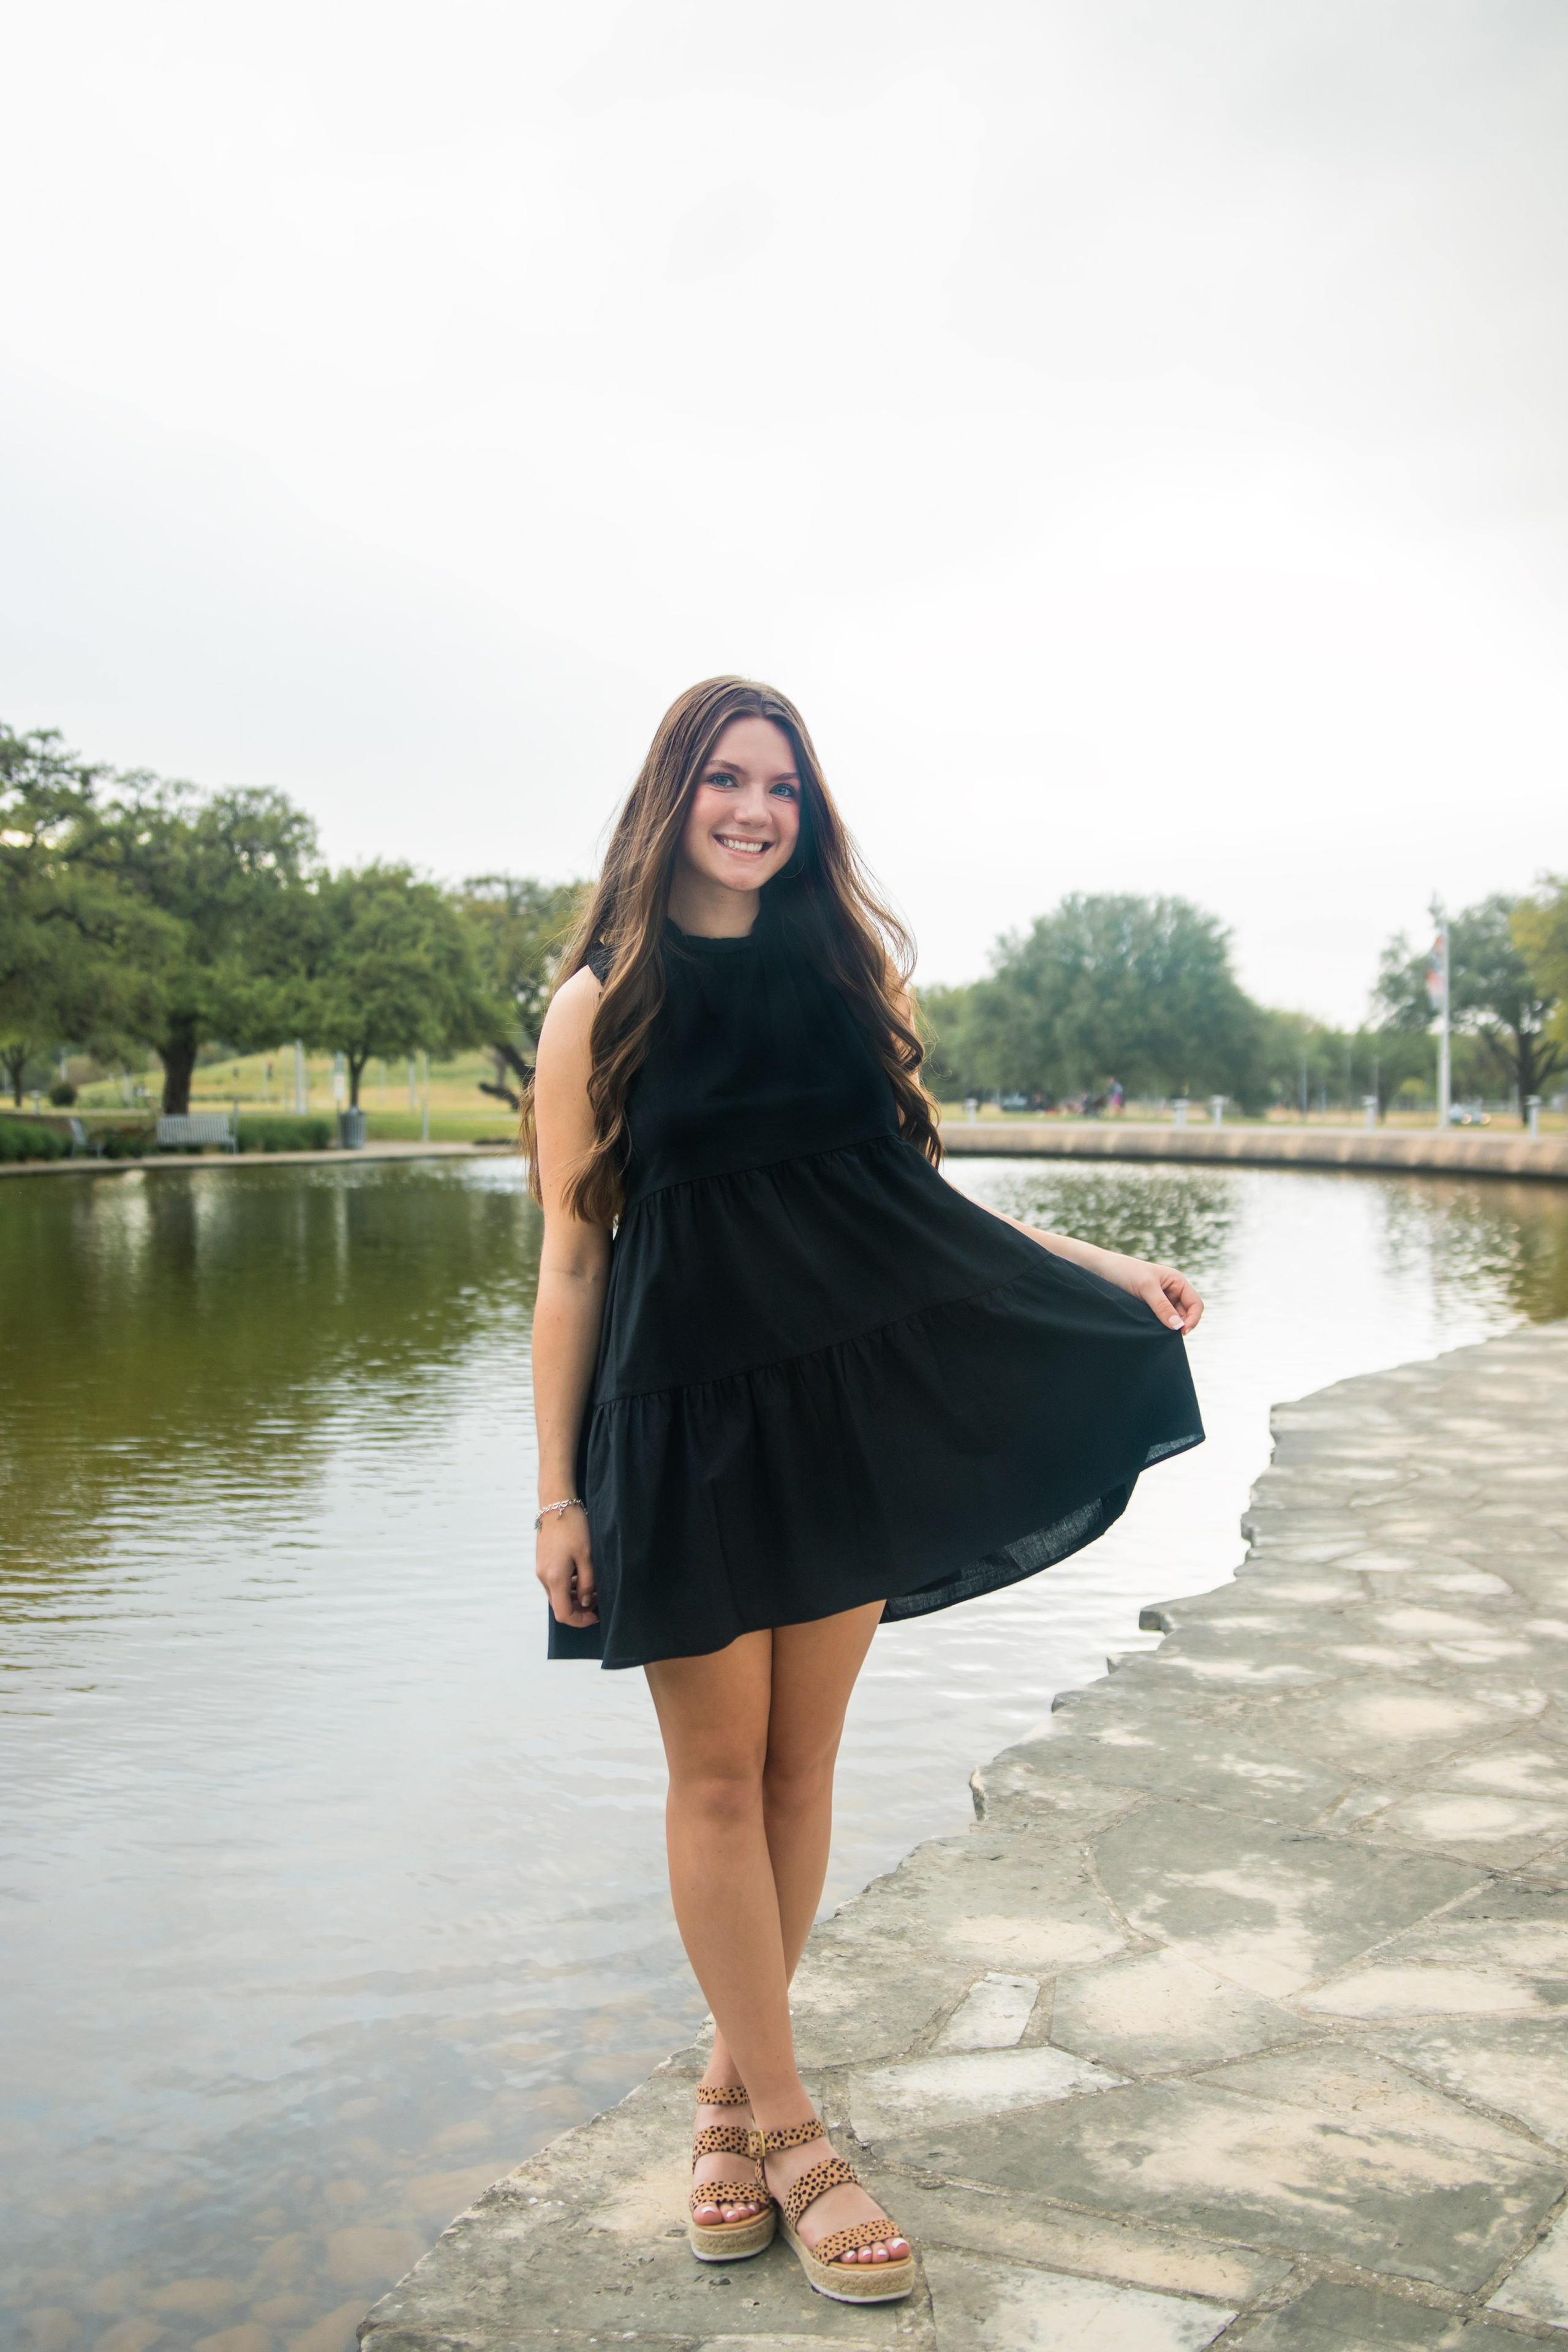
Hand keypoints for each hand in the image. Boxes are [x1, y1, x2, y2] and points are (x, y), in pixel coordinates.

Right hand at [535, 1505, 597, 1625]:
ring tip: (593, 1587)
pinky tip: (581, 1575)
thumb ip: (587, 1583)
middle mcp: (544, 1578)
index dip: (580, 1620)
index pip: (564, 1614)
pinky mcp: (542, 1563)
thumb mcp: (587, 1557)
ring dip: (574, 1597)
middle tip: (598, 1600)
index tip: (596, 1616)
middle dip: (579, 1609)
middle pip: (559, 1606)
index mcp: (555, 1578)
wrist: (556, 1505)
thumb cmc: (573, 1528)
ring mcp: (541, 1570)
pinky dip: (568, 1586)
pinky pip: (554, 1583)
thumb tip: (587, 1602)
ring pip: (557, 1595)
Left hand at [1094, 1250, 1203, 1333]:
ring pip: (1173, 1320)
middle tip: (1167, 1336)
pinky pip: (1160, 1321)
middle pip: (1186, 1314)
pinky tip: (1150, 1331)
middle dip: (1180, 1325)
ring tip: (1156, 1332)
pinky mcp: (1149, 1309)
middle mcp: (1172, 1291)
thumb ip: (1162, 1306)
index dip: (1193, 1319)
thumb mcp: (1146, 1287)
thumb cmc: (1125, 1271)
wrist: (1101, 1269)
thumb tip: (1178, 1326)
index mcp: (1177, 1282)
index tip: (1181, 1332)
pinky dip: (1158, 1328)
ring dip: (1168, 1328)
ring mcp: (1161, 1301)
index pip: (1195, 1304)